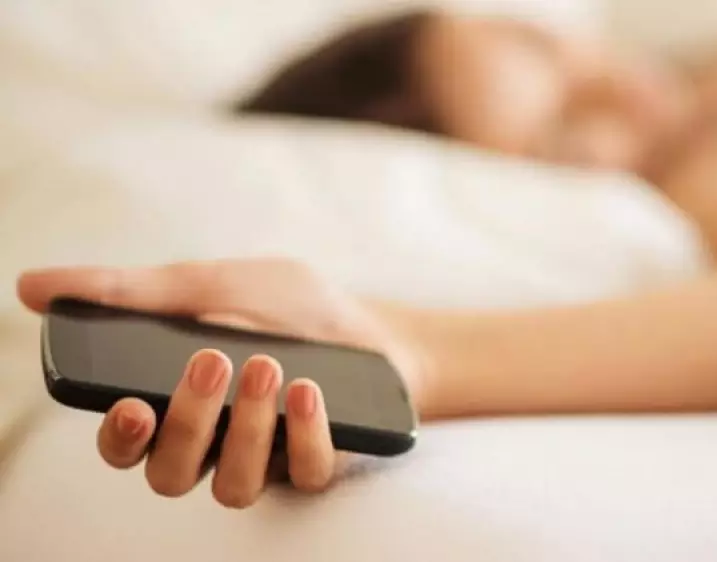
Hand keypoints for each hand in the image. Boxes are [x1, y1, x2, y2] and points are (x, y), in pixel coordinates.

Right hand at [18, 258, 427, 507]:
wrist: (371, 323)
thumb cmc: (284, 307)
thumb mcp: (212, 283)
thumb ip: (130, 292)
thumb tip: (31, 287)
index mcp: (174, 405)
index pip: (124, 443)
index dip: (118, 437)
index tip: (131, 405)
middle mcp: (212, 444)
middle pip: (169, 472)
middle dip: (188, 420)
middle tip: (213, 359)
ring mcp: (264, 460)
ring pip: (232, 485)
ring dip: (244, 429)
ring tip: (266, 365)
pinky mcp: (316, 465)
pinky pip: (303, 475)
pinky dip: (305, 435)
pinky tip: (309, 391)